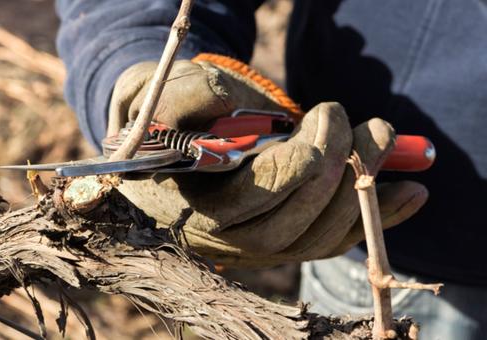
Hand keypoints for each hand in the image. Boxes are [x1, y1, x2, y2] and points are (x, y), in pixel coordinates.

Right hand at [108, 56, 427, 267]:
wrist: (157, 142)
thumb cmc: (162, 112)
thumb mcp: (161, 90)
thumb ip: (194, 95)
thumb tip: (270, 120)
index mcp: (185, 201)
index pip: (253, 199)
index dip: (301, 162)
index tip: (324, 116)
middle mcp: (217, 237)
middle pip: (289, 226)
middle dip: (338, 172)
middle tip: (362, 122)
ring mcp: (248, 246)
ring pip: (313, 241)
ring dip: (361, 195)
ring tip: (386, 138)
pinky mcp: (275, 243)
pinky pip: (326, 243)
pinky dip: (370, 220)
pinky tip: (409, 194)